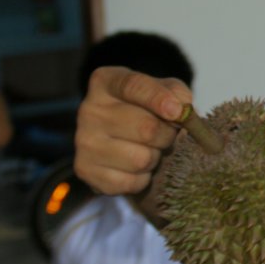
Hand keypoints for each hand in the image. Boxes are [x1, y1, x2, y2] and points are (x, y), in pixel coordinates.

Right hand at [73, 66, 192, 195]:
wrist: (124, 136)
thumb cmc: (150, 108)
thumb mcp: (166, 90)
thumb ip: (178, 94)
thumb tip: (181, 110)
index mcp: (107, 81)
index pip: (134, 86)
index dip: (159, 99)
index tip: (177, 112)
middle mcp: (89, 109)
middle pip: (146, 128)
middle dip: (167, 135)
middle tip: (167, 134)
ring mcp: (83, 141)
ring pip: (140, 159)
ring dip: (155, 157)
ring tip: (149, 148)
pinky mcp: (84, 170)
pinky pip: (129, 183)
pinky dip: (142, 179)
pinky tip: (136, 167)